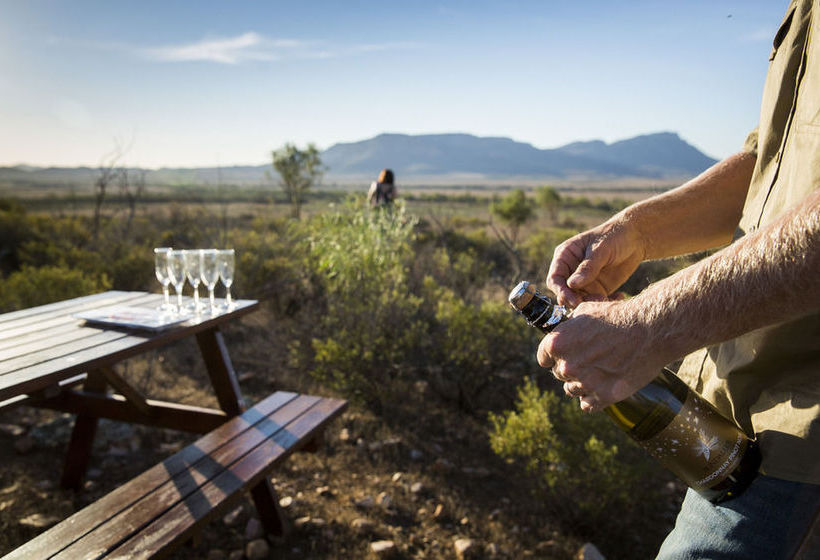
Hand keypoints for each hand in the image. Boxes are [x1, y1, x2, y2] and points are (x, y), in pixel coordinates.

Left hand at [536, 299, 668, 411]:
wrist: (649, 329)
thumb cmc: (618, 316)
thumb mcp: (586, 311)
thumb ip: (569, 325)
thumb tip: (564, 330)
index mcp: (557, 344)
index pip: (544, 358)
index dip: (554, 356)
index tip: (565, 355)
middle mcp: (567, 365)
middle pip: (559, 373)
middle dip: (571, 367)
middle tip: (589, 359)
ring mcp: (585, 383)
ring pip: (573, 390)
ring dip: (582, 383)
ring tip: (599, 372)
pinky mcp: (603, 396)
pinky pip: (588, 405)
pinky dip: (593, 398)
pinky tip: (603, 387)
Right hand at [546, 218, 645, 307]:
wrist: (636, 238)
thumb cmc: (615, 236)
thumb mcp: (601, 249)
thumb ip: (587, 267)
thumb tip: (571, 284)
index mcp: (565, 256)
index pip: (554, 278)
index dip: (561, 291)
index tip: (574, 300)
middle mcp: (571, 271)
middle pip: (564, 293)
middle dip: (575, 301)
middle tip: (593, 303)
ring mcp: (584, 282)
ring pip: (579, 301)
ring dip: (591, 304)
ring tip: (608, 299)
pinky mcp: (597, 289)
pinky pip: (595, 302)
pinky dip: (605, 304)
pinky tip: (619, 296)